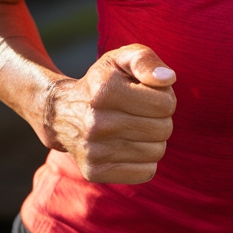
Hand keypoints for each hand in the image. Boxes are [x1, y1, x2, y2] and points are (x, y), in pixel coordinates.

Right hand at [44, 44, 175, 183]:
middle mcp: (96, 123)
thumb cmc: (104, 82)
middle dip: (161, 118)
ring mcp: (93, 151)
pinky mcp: (94, 172)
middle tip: (143, 112)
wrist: (63, 113)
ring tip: (135, 127)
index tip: (148, 94)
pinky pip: (146, 172)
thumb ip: (146, 61)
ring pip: (157, 152)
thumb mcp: (121, 59)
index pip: (166, 103)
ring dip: (153, 139)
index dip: (164, 97)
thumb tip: (169, 78)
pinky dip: (145, 160)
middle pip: (164, 129)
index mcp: (105, 91)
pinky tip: (129, 145)